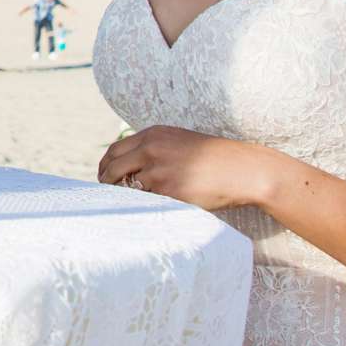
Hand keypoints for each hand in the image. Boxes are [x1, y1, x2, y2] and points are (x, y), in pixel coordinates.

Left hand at [97, 126, 272, 211]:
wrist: (242, 169)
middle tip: (107, 195)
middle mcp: (152, 150)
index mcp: (153, 135)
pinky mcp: (170, 193)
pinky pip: (147, 203)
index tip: (103, 178)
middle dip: (106, 183)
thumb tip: (125, 166)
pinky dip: (145, 208)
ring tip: (129, 205)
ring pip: (128, 189)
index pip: (114, 150)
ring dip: (126, 198)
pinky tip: (150, 211)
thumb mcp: (178, 142)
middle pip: (113, 169)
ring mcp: (159, 172)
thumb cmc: (213, 158)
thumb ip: (153, 148)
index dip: (105, 166)